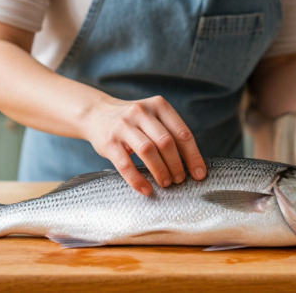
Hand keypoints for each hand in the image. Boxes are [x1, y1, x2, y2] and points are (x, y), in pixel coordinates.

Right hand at [84, 95, 206, 195]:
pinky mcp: (109, 142)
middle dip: (177, 165)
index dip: (193, 156)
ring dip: (160, 171)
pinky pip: (125, 165)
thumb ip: (170, 133)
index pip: (182, 133)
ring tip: (166, 183)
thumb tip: (192, 165)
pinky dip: (137, 180)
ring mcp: (123, 126)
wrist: (96, 113)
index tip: (199, 174)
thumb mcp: (153, 117)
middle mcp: (141, 112)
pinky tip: (146, 189)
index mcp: (158, 105)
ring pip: (147, 151)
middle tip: (180, 180)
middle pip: (166, 142)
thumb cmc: (134, 121)